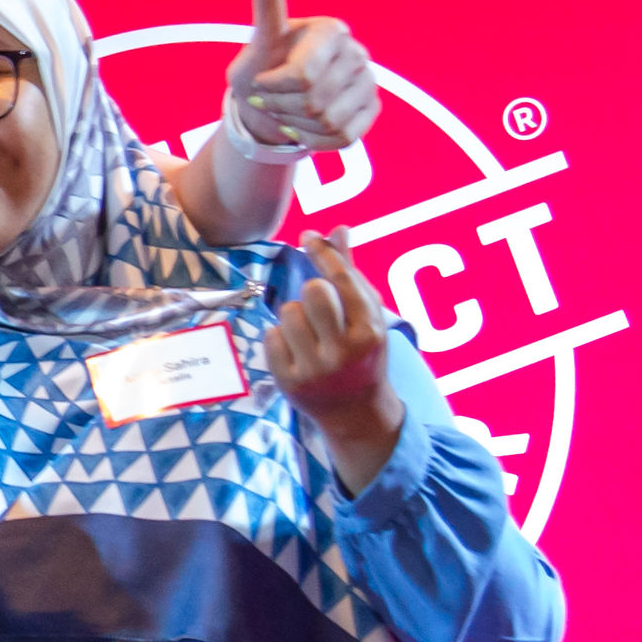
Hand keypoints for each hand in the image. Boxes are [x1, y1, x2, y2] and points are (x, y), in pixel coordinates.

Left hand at [222, 0, 377, 154]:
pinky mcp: (372, 111)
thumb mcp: (259, 36)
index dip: (272, 88)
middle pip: (313, 101)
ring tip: (287, 110)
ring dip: (295, 124)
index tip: (261, 81)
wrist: (269, 110)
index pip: (302, 76)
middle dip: (281, 106)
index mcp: (332, 30)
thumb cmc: (260, 69)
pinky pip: (342, 137)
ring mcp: (368, 82)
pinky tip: (305, 125)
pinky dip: (314, 138)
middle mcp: (357, 53)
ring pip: (328, 121)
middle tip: (271, 98)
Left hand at [265, 232, 404, 492]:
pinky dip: (280, 338)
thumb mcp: (367, 316)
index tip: (308, 237)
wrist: (356, 413)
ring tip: (310, 334)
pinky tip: (297, 352)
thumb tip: (339, 228)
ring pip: (288, 312)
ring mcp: (316, 369)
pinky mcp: (289, 382)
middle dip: (312, 291)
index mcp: (370, 332)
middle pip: (313, 290)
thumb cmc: (361, 353)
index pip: (342, 280)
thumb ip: (351, 272)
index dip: (322, 252)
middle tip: (319, 308)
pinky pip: (271, 336)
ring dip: (295, 316)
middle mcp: (345, 351)